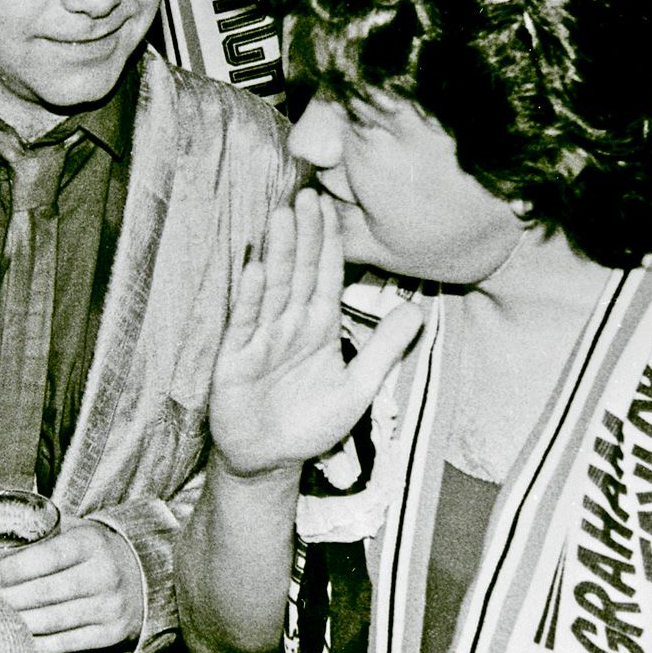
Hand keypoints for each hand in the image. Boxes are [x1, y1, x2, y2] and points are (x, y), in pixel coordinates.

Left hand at [0, 519, 142, 652]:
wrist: (147, 576)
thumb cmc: (96, 550)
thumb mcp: (79, 530)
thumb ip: (45, 530)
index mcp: (92, 543)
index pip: (49, 557)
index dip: (16, 568)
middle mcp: (104, 575)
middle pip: (47, 593)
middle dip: (9, 599)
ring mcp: (109, 608)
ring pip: (53, 621)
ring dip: (18, 623)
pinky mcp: (110, 634)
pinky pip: (66, 644)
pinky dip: (38, 644)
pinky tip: (16, 639)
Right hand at [210, 188, 422, 476]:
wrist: (269, 459)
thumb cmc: (310, 423)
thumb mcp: (359, 388)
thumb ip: (384, 349)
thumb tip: (417, 310)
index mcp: (318, 327)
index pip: (326, 276)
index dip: (329, 242)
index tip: (331, 204)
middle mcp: (289, 324)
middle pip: (299, 272)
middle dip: (304, 234)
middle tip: (306, 193)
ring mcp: (260, 338)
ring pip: (273, 289)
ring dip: (278, 254)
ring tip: (282, 217)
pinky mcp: (235, 358)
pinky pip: (245, 324)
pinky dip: (250, 298)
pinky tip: (255, 269)